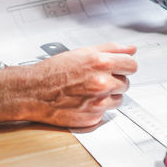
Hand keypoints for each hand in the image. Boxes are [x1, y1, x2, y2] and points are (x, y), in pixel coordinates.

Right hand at [22, 43, 136, 128]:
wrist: (34, 92)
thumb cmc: (53, 72)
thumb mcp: (81, 52)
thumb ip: (110, 49)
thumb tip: (131, 49)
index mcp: (101, 64)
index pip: (132, 65)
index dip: (124, 66)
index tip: (119, 67)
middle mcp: (102, 83)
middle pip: (126, 83)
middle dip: (114, 80)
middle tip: (95, 78)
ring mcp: (99, 102)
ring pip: (118, 99)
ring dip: (108, 95)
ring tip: (88, 90)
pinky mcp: (93, 118)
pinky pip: (105, 112)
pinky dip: (97, 107)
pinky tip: (83, 100)